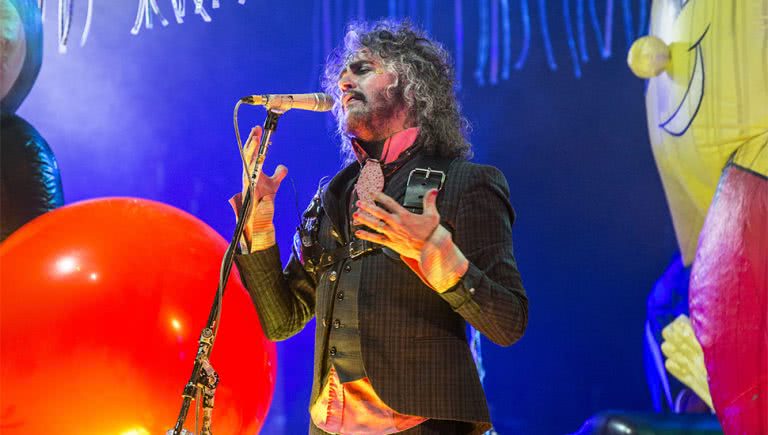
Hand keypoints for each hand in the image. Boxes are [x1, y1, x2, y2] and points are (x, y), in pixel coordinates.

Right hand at [229, 126, 286, 246]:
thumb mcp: (274, 184)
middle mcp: (248, 172)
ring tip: (255, 137)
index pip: (253, 152)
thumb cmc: (264, 199)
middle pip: (248, 153)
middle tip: (256, 129)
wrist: (261, 215)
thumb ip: (279, 174)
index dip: (255, 141)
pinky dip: (252, 165)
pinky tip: (255, 157)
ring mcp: (247, 179)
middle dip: (251, 141)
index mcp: (253, 170)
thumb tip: (282, 166)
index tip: (258, 129)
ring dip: (251, 149)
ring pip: (247, 160)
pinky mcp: (249, 187)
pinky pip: (250, 173)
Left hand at [353, 189, 439, 259]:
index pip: (390, 203)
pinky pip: (377, 239)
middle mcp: (396, 224)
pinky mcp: (391, 243)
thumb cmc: (431, 234)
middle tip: (359, 202)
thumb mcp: (433, 215)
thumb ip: (430, 202)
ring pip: (375, 225)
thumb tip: (433, 191)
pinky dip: (367, 236)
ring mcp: (393, 234)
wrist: (431, 250)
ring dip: (364, 219)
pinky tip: (359, 233)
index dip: (380, 196)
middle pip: (379, 213)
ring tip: (356, 215)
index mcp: (405, 216)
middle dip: (368, 207)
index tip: (372, 193)